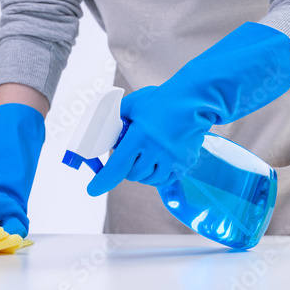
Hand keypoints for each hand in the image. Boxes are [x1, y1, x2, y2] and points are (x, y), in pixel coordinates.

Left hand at [87, 22, 289, 195]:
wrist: (196, 100)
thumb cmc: (162, 99)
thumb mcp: (133, 104)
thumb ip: (117, 117)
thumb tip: (103, 128)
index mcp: (140, 136)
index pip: (117, 166)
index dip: (103, 181)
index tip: (93, 190)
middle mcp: (157, 150)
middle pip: (132, 175)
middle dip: (125, 169)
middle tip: (128, 156)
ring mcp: (173, 158)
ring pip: (150, 179)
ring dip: (142, 173)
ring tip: (144, 157)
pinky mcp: (186, 162)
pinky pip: (167, 179)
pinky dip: (158, 175)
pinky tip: (157, 163)